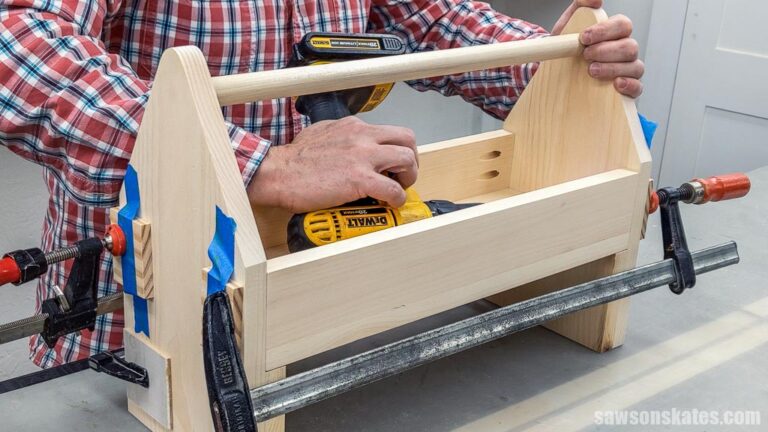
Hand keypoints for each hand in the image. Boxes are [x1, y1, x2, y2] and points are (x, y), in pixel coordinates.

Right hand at [248, 117, 417, 212]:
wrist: (278, 173)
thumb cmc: (294, 159)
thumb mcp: (320, 132)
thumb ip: (340, 135)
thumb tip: (349, 143)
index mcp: (354, 126)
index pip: (391, 131)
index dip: (398, 149)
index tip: (393, 164)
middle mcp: (362, 136)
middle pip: (407, 139)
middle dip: (411, 159)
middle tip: (403, 175)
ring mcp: (363, 157)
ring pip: (406, 159)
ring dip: (408, 178)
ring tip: (397, 190)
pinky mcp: (360, 179)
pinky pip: (392, 189)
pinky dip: (397, 199)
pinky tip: (389, 204)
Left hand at [553, 0, 643, 97]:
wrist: (557, 69)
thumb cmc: (568, 46)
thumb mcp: (569, 23)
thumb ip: (582, 5)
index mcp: (615, 32)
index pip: (622, 25)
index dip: (605, 31)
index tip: (584, 38)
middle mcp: (625, 50)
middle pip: (629, 47)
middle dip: (606, 51)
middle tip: (586, 55)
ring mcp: (628, 69)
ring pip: (635, 66)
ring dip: (612, 68)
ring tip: (591, 70)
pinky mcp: (627, 88)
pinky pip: (638, 87)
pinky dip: (629, 85)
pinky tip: (616, 84)